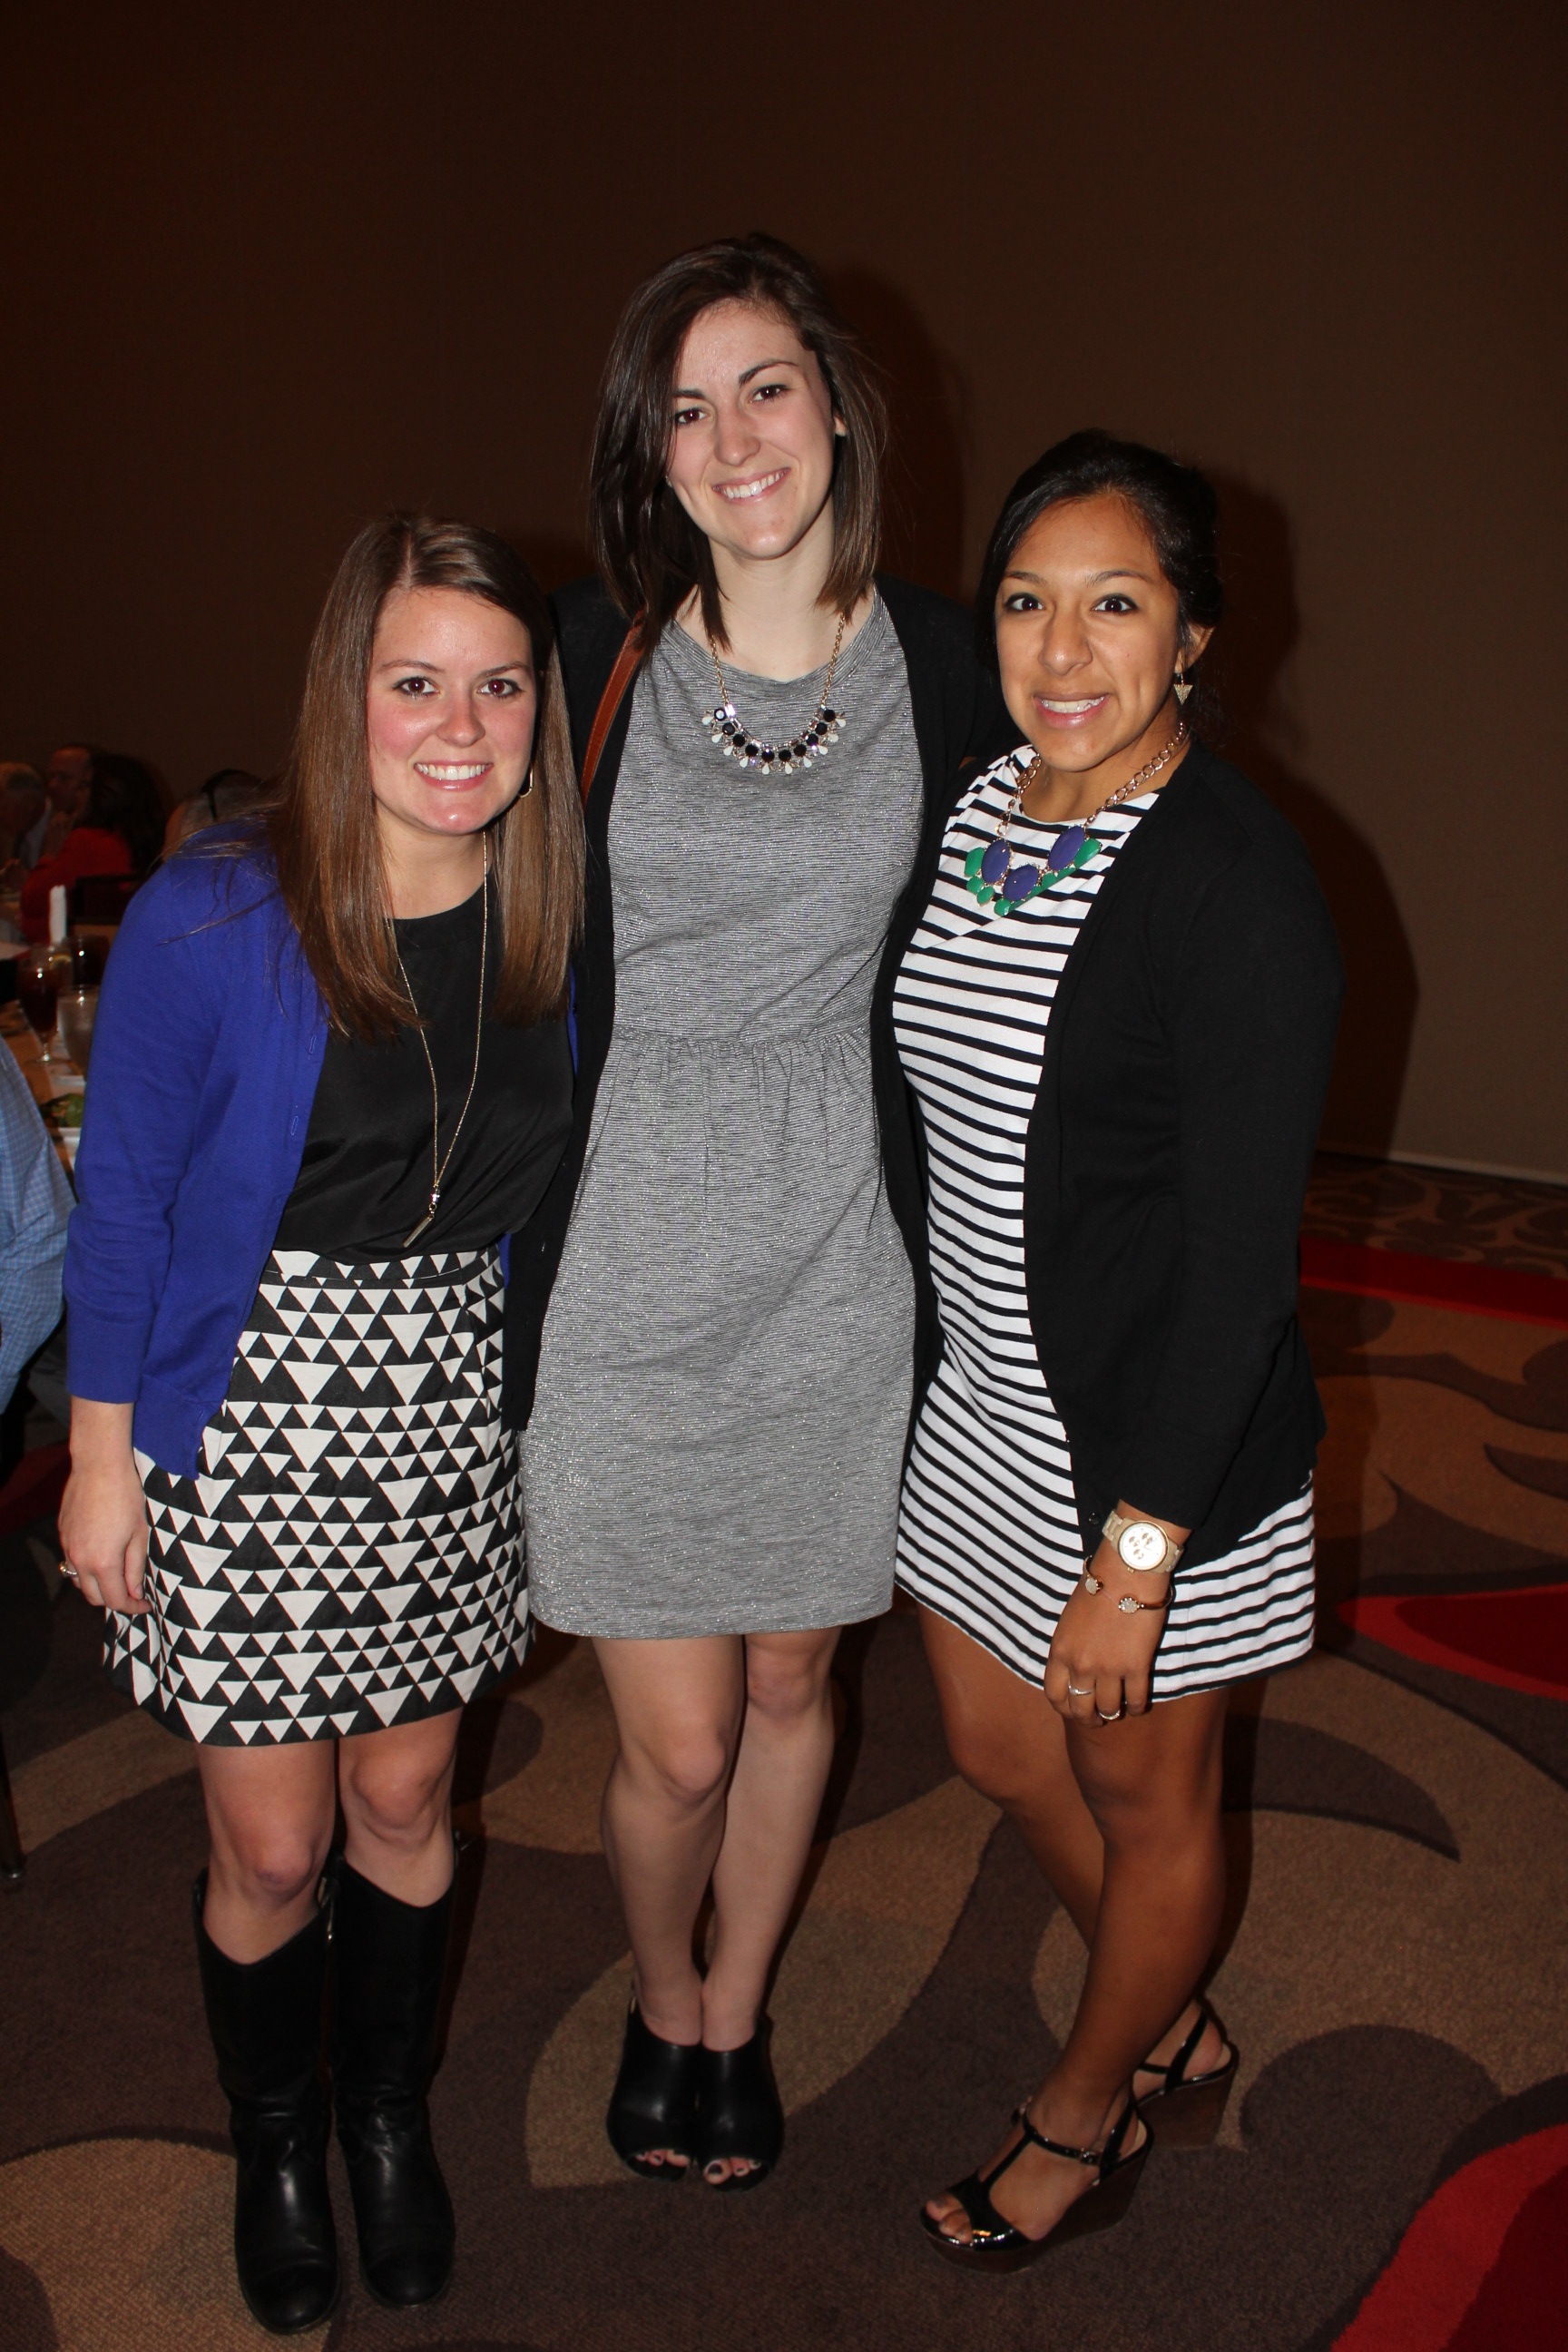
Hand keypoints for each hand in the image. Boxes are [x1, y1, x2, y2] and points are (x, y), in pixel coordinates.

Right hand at [57, 1400, 148, 1613]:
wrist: (99, 1466)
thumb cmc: (126, 1496)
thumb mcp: (140, 1534)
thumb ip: (135, 1568)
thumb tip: (134, 1593)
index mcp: (103, 1563)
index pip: (115, 1600)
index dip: (132, 1607)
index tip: (145, 1605)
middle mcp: (80, 1560)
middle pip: (94, 1597)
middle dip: (114, 1600)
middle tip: (133, 1594)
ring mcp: (68, 1547)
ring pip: (79, 1581)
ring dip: (97, 1586)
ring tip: (117, 1578)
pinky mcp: (63, 1534)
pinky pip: (71, 1562)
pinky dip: (85, 1568)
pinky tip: (101, 1557)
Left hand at [1044, 1541, 1167, 1723]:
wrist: (1127, 1572)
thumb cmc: (1099, 1586)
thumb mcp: (1070, 1618)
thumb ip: (1069, 1646)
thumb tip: (1075, 1668)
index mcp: (1060, 1650)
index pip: (1054, 1694)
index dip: (1064, 1707)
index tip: (1073, 1709)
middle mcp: (1080, 1664)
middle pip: (1079, 1707)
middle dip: (1088, 1717)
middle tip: (1096, 1718)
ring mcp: (1108, 1668)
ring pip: (1108, 1708)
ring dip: (1112, 1713)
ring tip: (1117, 1712)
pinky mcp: (1136, 1667)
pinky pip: (1134, 1699)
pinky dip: (1136, 1707)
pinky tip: (1137, 1706)